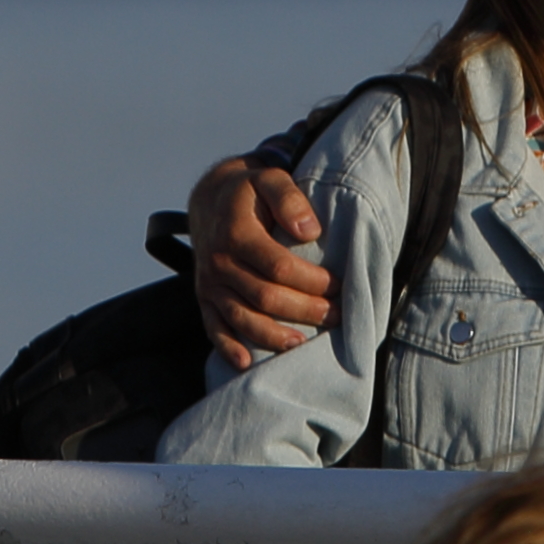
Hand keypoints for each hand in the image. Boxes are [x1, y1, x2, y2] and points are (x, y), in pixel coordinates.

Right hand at [187, 155, 333, 361]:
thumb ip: (289, 199)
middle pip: (265, 297)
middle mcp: (220, 262)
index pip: (279, 267)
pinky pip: (213, 328)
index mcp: (237, 234)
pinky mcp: (205, 299)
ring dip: (273, 336)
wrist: (210, 200)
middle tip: (335, 315)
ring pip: (242, 318)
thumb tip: (310, 231)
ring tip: (302, 344)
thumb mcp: (270, 179)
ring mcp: (210, 284)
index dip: (312, 281)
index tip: (338, 284)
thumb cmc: (250, 191)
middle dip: (304, 310)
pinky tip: (247, 364)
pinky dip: (228, 348)